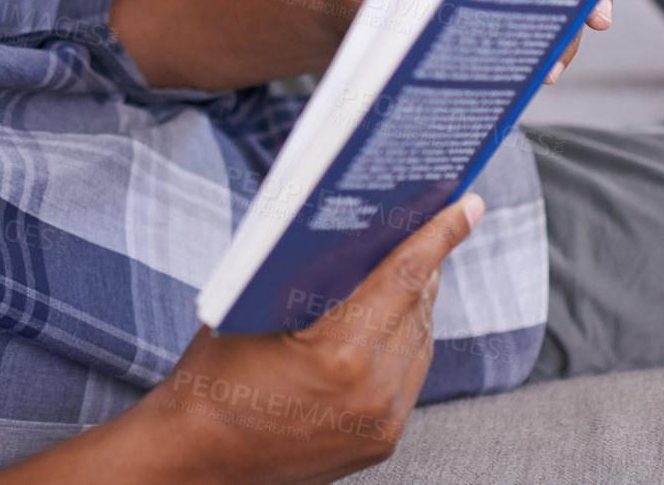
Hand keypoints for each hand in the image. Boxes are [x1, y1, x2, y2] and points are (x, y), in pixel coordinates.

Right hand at [148, 193, 485, 483]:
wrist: (197, 458)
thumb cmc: (214, 377)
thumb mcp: (256, 311)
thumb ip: (313, 280)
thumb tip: (357, 238)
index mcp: (340, 354)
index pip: (403, 277)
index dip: (437, 235)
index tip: (466, 205)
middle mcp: (373, 392)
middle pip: (417, 307)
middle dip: (426, 261)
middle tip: (429, 221)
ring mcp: (382, 422)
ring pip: (420, 342)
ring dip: (416, 302)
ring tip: (411, 265)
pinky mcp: (382, 440)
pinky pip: (408, 376)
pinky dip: (403, 342)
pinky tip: (391, 319)